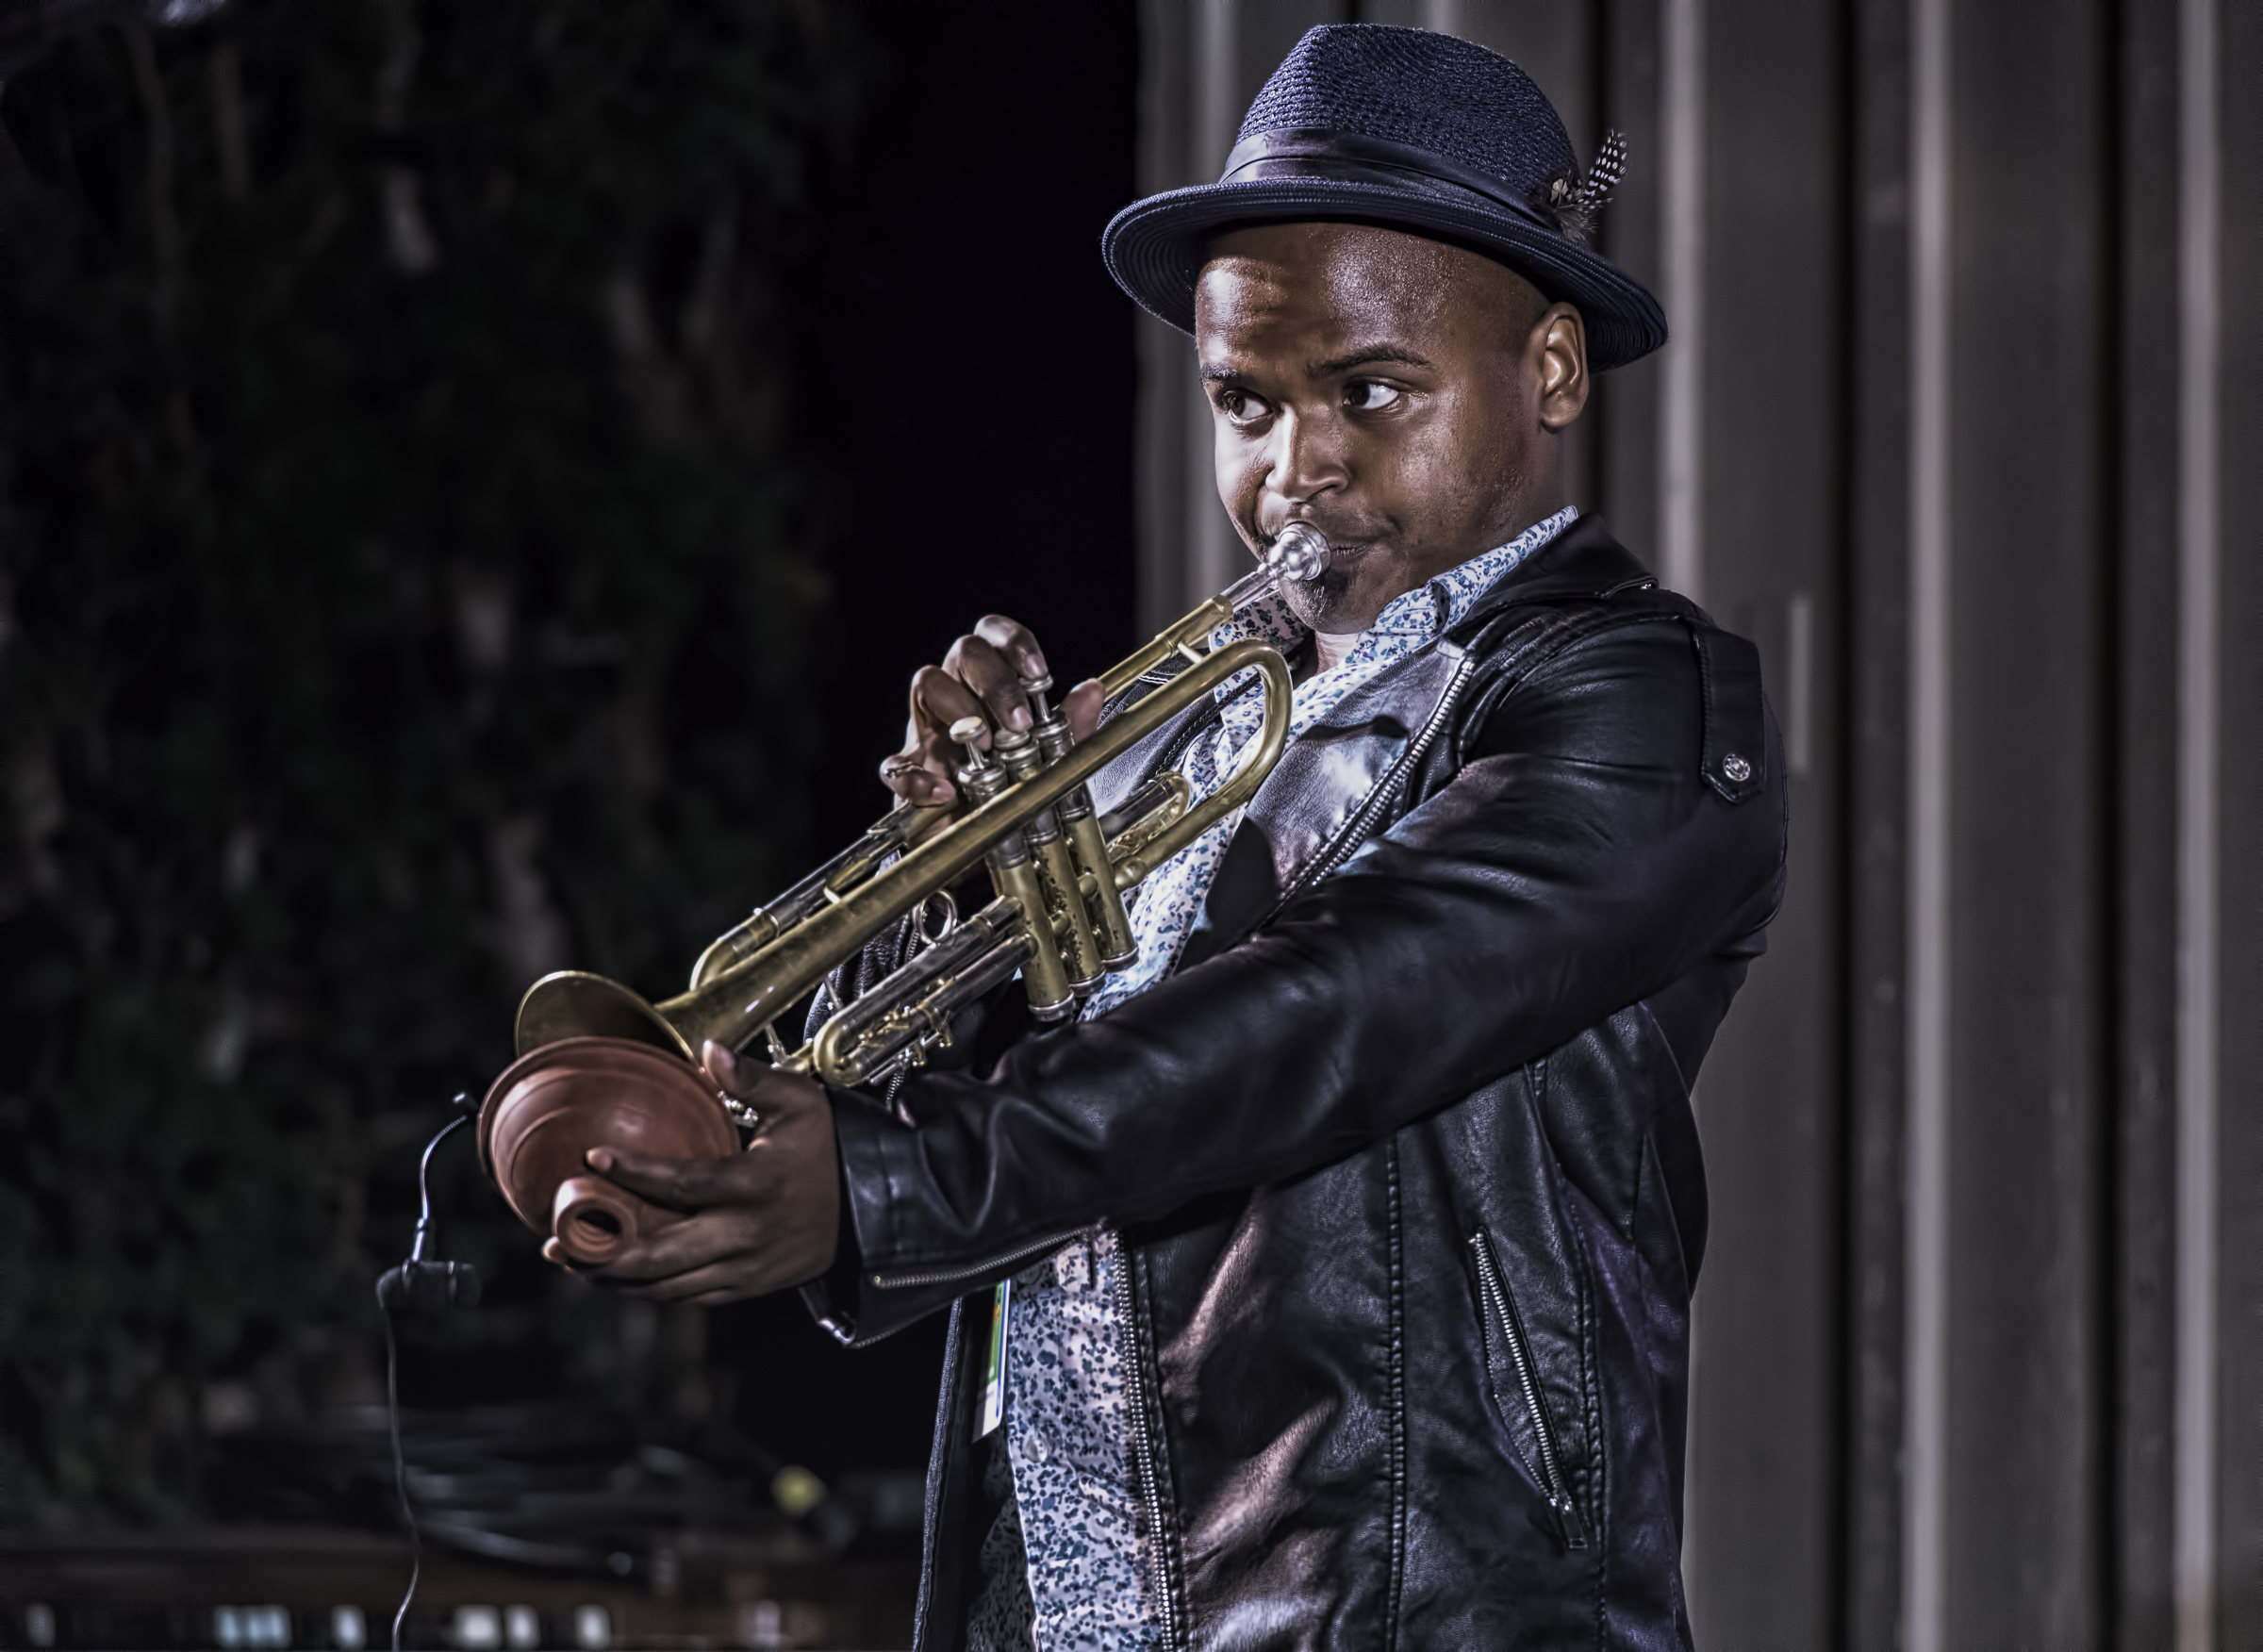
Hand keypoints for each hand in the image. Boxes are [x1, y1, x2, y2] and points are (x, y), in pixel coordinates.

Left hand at [543, 1042, 840, 1304]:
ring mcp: (748, 1268)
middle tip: (559, 1238)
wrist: (876, 1204)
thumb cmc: (835, 1147)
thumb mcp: (802, 1102)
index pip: (681, 1183)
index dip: (633, 1173)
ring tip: (576, 1260)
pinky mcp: (751, 1287)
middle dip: (603, 1252)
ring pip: (668, 1286)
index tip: (592, 1159)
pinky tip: (622, 1277)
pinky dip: (651, 1291)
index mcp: (754, 1186)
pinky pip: (691, 1297)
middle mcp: (745, 1234)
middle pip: (660, 1256)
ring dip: (617, 1279)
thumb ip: (751, 1079)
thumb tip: (707, 1052)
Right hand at [879, 615, 1106, 807]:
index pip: (992, 637)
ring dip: (960, 710)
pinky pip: (895, 764)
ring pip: (927, 683)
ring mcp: (927, 732)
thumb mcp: (1053, 761)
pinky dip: (918, 777)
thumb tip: (1092, 690)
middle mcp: (957, 698)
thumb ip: (1070, 727)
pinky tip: (947, 793)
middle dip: (996, 680)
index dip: (1013, 642)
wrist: (983, 851)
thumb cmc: (1015, 792)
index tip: (1039, 674)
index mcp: (989, 686)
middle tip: (1020, 723)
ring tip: (985, 749)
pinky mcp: (906, 775)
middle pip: (964, 651)